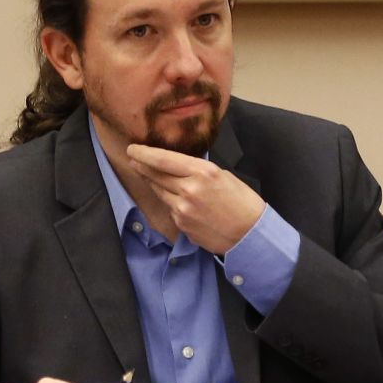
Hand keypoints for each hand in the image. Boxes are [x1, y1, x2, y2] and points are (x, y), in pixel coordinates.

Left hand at [127, 144, 264, 254]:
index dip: (144, 154)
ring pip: (160, 192)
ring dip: (154, 183)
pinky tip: (180, 201)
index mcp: (202, 172)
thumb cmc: (241, 201)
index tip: (132, 149)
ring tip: (150, 176)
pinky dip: (171, 202)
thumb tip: (176, 168)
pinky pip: (170, 208)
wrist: (249, 234)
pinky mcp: (182, 225)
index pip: (164, 159)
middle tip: (133, 160)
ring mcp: (183, 209)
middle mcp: (189, 189)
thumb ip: (197, 170)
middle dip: (142, 166)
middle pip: (156, 175)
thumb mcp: (222, 175)